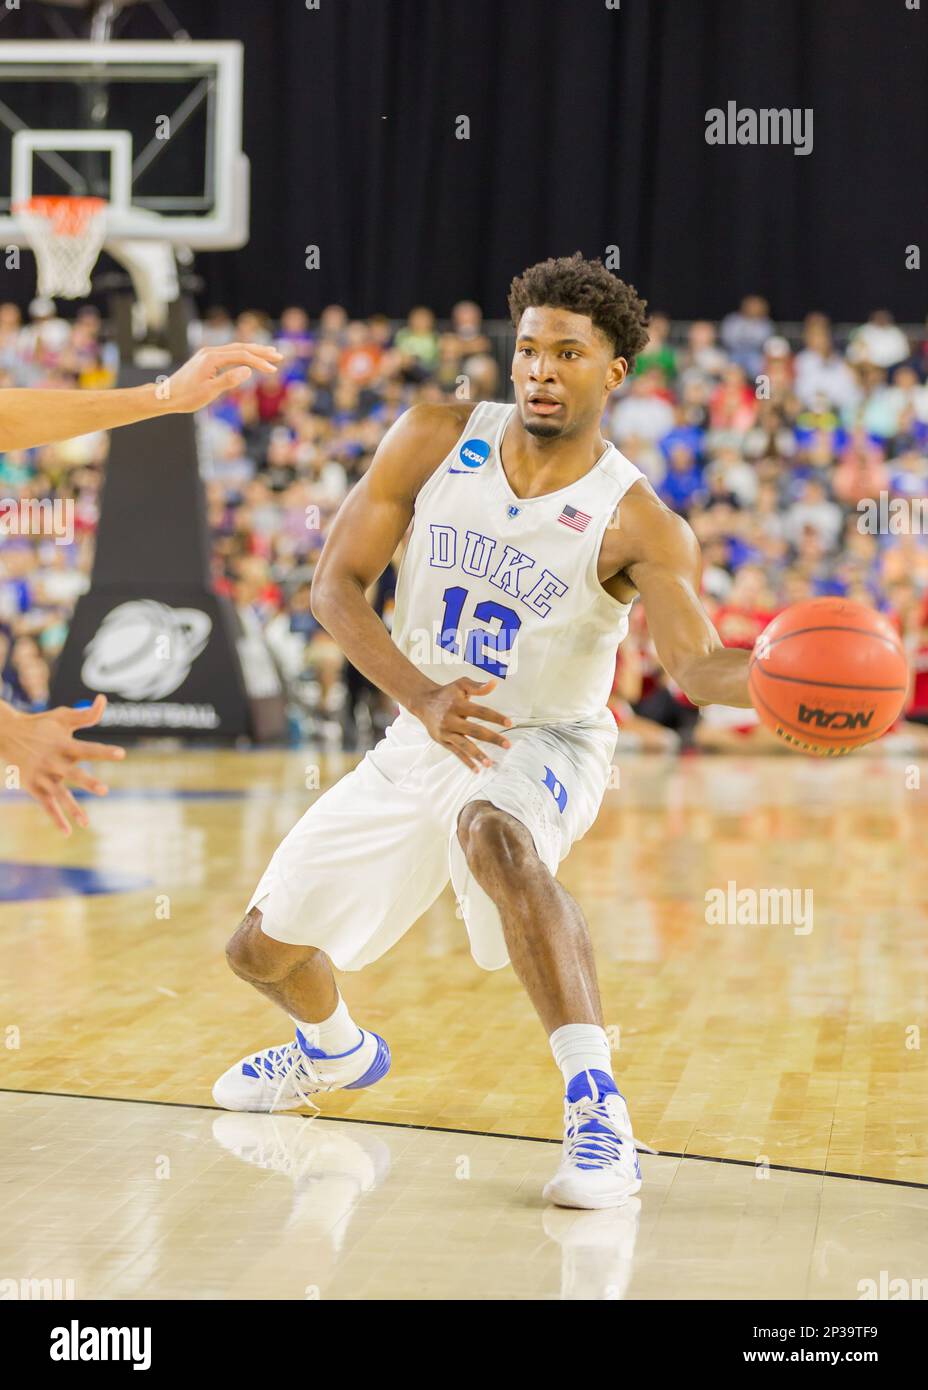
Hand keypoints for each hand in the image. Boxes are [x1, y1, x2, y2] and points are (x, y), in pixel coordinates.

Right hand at [0, 694, 125, 834]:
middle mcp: (54, 761)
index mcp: (64, 745)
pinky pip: (46, 805)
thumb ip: (86, 714)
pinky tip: (68, 832)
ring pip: (59, 794)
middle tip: (104, 790)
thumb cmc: (40, 724)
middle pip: (73, 773)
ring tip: (86, 822)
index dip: (104, 751)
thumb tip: (103, 699)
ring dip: (72, 808)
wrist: (5, 734)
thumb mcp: (62, 717)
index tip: (121, 754)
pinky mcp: (33, 787)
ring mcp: (42, 776)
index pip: (88, 748)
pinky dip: (56, 819)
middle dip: (88, 782)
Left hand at [163, 343, 282, 412]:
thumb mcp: (209, 392)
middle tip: (278, 355)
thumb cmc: (186, 397)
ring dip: (253, 351)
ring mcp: (207, 354)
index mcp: (212, 358)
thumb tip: (249, 370)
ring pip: (235, 349)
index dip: (259, 362)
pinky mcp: (206, 359)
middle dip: (261, 351)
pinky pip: (228, 353)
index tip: (273, 369)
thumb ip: (229, 380)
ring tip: (269, 353)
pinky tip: (250, 359)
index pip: (242, 356)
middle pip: (241, 347)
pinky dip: (242, 355)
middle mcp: (210, 352)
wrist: (166, 397)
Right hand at [409, 677, 512, 770]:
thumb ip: (478, 686)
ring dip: (477, 755)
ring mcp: (446, 732)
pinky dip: (467, 762)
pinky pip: (456, 753)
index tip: (509, 723)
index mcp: (457, 705)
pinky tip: (477, 770)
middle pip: (474, 730)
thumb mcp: (460, 685)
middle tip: (507, 745)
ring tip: (490, 763)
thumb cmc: (446, 693)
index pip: (480, 711)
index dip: (495, 717)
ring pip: (464, 745)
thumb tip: (495, 683)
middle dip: (492, 738)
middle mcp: (451, 719)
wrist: (423, 702)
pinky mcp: (443, 741)